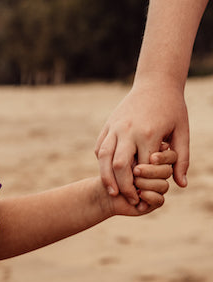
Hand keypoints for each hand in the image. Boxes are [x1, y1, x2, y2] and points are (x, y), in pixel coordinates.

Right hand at [96, 81, 189, 204]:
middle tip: (129, 198)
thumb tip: (181, 185)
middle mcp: (129, 131)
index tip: (147, 195)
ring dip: (106, 178)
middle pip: (119, 166)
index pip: (143, 167)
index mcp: (149, 134)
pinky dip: (101, 163)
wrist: (156, 82)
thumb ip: (182, 159)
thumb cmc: (173, 108)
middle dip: (123, 186)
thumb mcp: (182, 132)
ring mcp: (116, 127)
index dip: (143, 184)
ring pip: (104, 158)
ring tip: (112, 192)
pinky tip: (108, 173)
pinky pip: (100, 148)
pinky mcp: (108, 125)